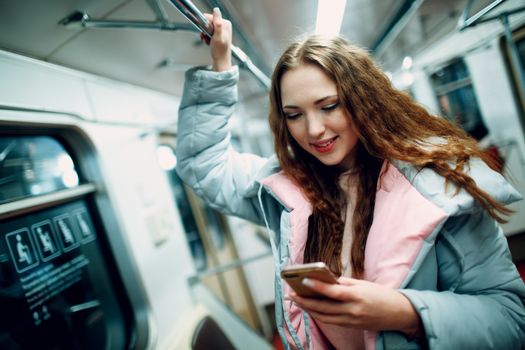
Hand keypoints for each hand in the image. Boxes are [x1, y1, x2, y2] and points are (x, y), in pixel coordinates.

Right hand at [201, 8, 231, 71]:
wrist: (221, 60)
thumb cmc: (219, 51)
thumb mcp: (217, 36)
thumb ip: (217, 23)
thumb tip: (216, 11)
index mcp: (226, 23)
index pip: (210, 17)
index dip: (205, 24)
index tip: (205, 32)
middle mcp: (224, 25)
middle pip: (208, 22)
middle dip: (205, 30)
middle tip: (206, 37)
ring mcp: (222, 29)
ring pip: (207, 27)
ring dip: (205, 34)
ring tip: (208, 41)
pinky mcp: (218, 34)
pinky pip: (208, 32)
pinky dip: (207, 37)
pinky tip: (209, 42)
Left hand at [287, 276, 422, 336]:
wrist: (400, 314)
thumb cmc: (382, 295)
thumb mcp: (364, 284)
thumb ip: (344, 283)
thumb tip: (326, 280)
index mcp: (357, 296)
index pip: (333, 292)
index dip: (317, 286)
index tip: (303, 280)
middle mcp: (353, 310)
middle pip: (324, 307)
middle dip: (305, 301)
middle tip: (291, 294)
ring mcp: (351, 320)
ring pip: (324, 316)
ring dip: (308, 309)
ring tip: (297, 300)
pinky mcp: (351, 326)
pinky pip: (331, 321)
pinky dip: (319, 315)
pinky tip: (311, 308)